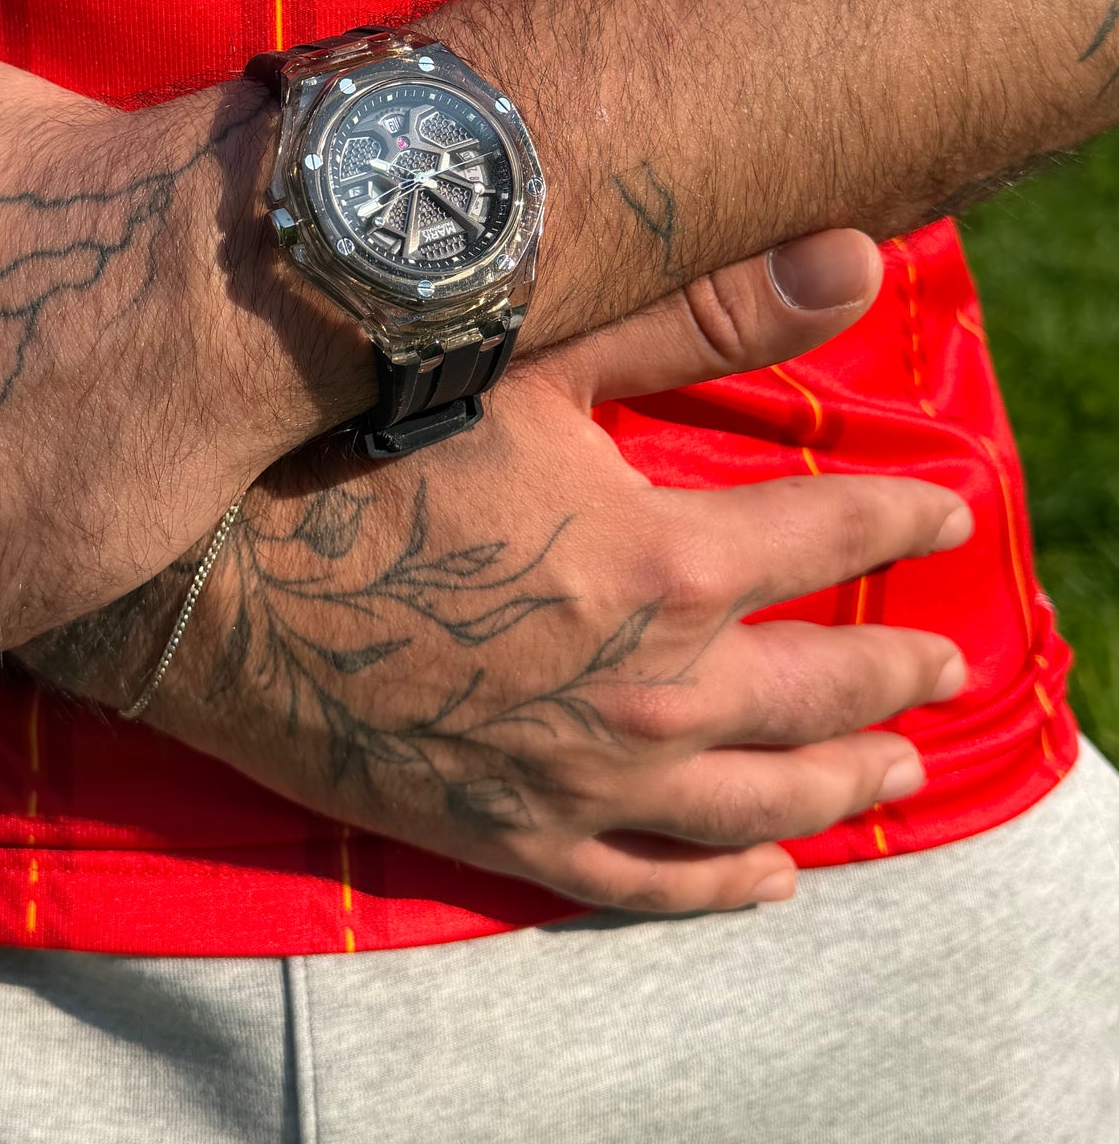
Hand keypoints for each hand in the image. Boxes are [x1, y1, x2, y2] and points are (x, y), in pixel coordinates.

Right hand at [26, 233, 971, 912]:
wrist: (196, 576)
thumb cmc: (355, 440)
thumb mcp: (530, 353)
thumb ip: (702, 311)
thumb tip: (860, 256)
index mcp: (663, 562)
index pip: (830, 534)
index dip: (899, 514)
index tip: (947, 510)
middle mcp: (645, 690)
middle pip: (817, 689)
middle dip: (894, 669)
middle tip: (947, 664)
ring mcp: (576, 779)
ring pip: (752, 803)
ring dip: (839, 785)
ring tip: (898, 772)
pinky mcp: (501, 833)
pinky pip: (640, 883)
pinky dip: (718, 887)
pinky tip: (769, 883)